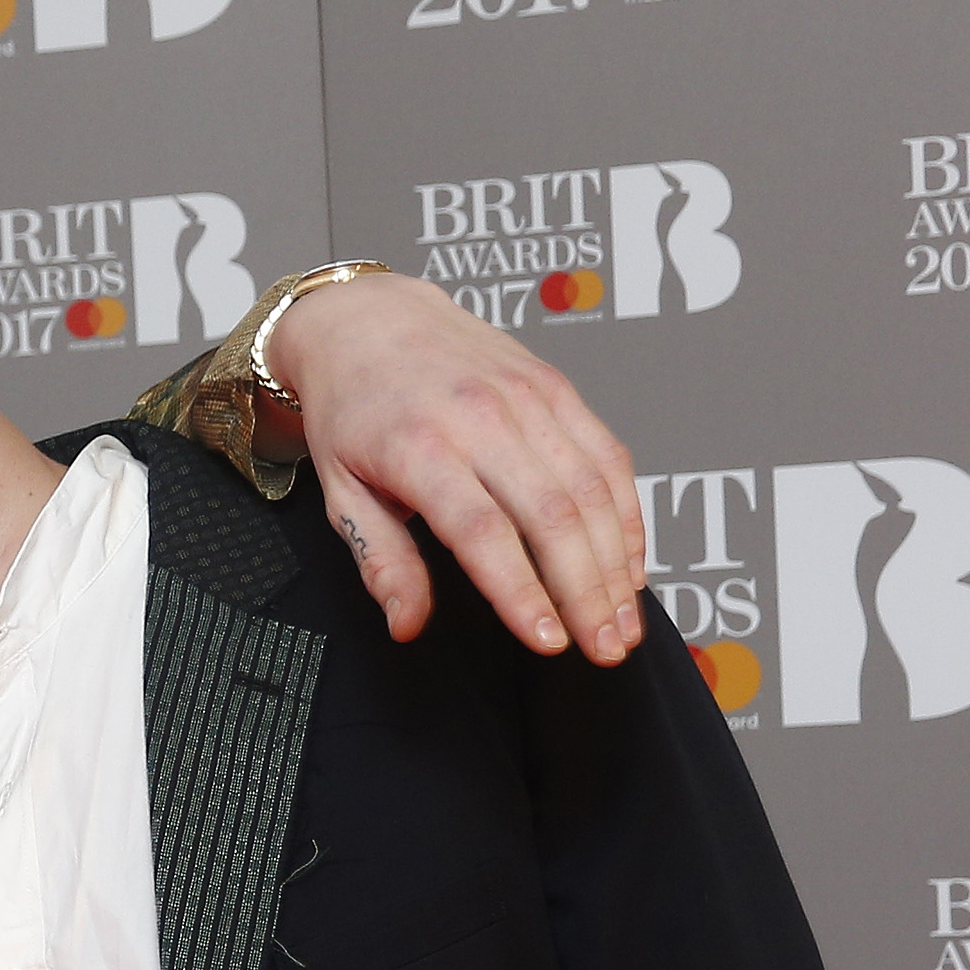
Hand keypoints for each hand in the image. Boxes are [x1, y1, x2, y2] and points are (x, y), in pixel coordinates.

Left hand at [262, 271, 647, 666]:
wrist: (369, 319)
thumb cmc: (351, 412)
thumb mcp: (340, 491)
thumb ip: (381, 561)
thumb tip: (408, 625)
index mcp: (420, 448)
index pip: (483, 532)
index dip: (522, 592)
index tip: (548, 642)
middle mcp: (481, 417)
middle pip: (552, 515)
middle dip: (586, 592)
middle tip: (604, 650)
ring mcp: (528, 398)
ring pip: (592, 489)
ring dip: (615, 564)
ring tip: (623, 624)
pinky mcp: (558, 387)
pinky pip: (607, 456)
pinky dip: (626, 516)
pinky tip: (628, 566)